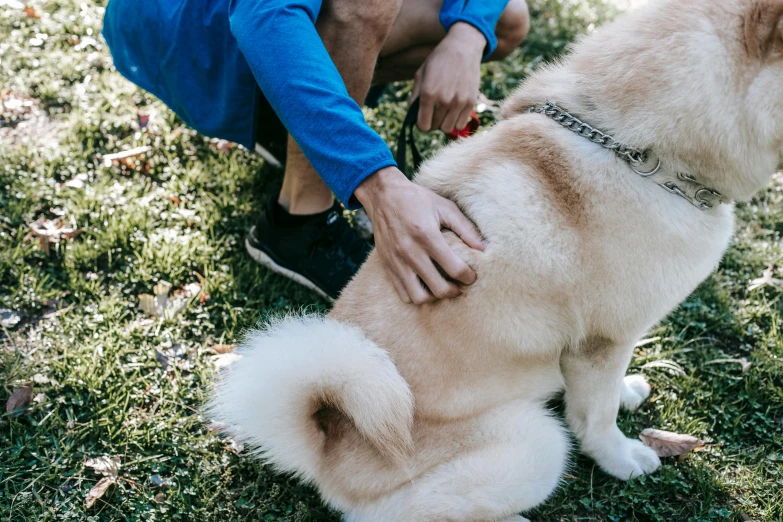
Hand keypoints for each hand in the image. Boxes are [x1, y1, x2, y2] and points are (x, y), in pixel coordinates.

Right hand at [355, 167, 484, 304]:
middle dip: (454, 291)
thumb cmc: (417, 199)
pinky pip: (403, 293)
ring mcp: (397, 262)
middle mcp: (410, 252)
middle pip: (438, 288)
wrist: (383, 196)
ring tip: (442, 287)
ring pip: (418, 297)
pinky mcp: (387, 267)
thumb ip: (466, 228)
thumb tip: (483, 248)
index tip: (471, 276)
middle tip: (460, 285)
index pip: (454, 269)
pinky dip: (416, 295)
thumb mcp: (444, 207)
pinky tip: (425, 284)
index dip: (468, 277)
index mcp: (427, 236)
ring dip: (434, 297)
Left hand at [412, 22, 484, 133]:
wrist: (463, 47)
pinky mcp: (470, 102)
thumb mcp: (420, 74)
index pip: (422, 125)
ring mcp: (458, 102)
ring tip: (443, 111)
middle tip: (433, 111)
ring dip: (444, 122)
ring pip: (448, 128)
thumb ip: (414, 97)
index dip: (421, 123)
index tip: (422, 117)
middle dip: (432, 121)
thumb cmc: (438, 60)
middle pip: (435, 127)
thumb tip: (412, 116)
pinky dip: (455, 121)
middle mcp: (444, 100)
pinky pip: (460, 124)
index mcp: (428, 93)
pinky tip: (453, 110)